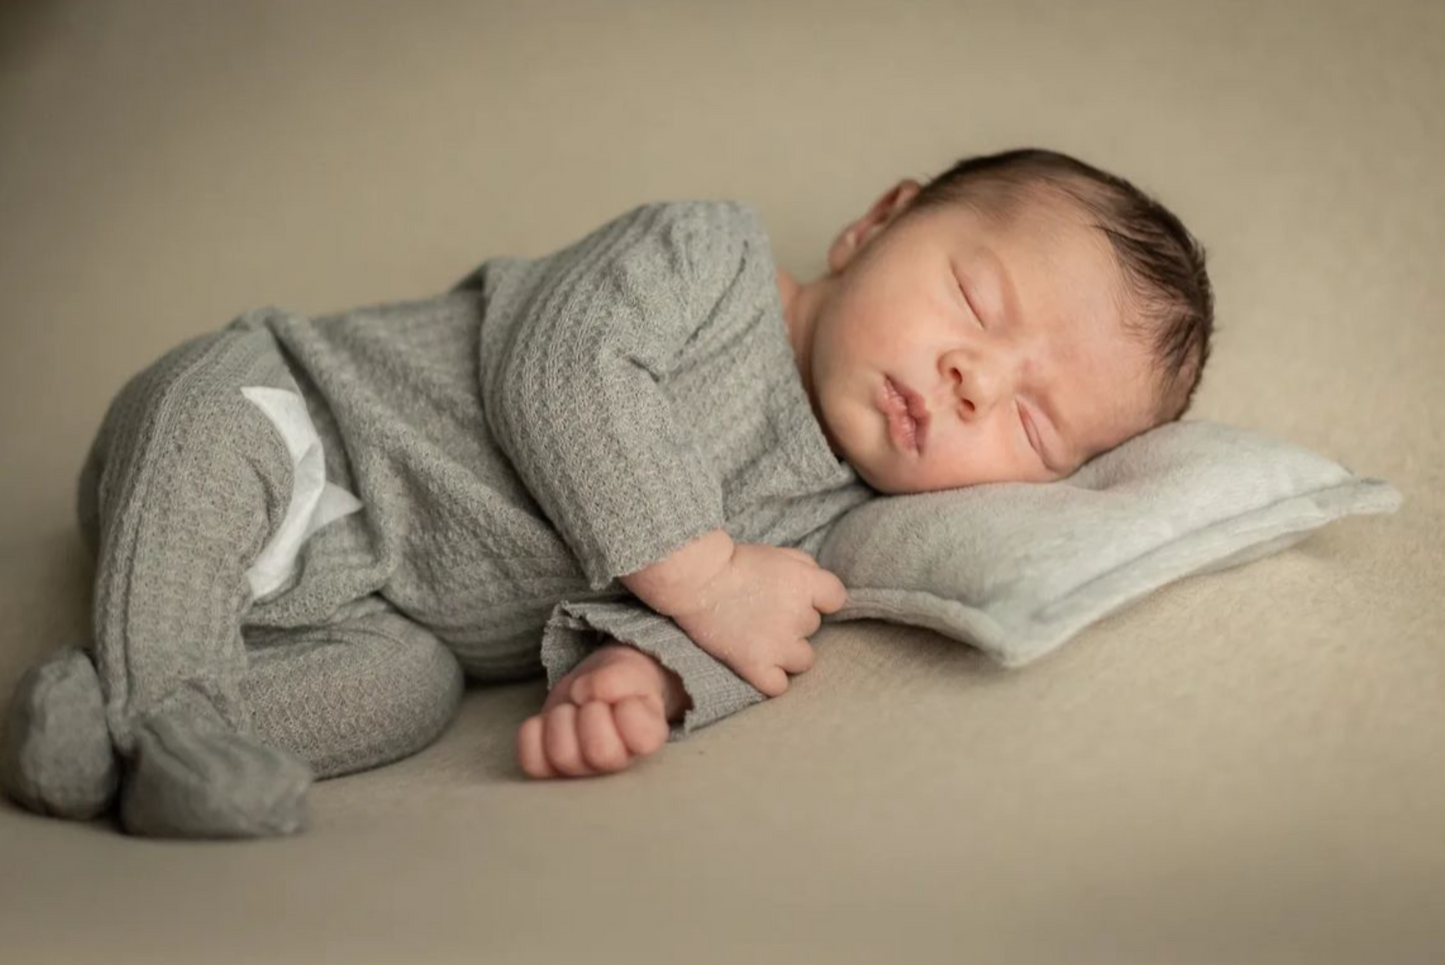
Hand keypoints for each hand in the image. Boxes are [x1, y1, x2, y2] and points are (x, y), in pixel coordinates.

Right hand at [664, 543, 847, 696]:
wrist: (697, 579)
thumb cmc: (735, 562)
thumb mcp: (777, 553)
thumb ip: (805, 569)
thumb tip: (819, 590)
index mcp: (807, 584)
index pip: (836, 598)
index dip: (819, 598)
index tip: (798, 596)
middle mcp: (800, 616)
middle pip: (813, 627)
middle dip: (795, 622)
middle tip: (766, 612)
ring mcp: (780, 645)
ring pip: (804, 660)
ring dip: (788, 652)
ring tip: (763, 639)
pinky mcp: (757, 666)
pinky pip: (779, 686)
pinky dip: (771, 678)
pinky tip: (759, 664)